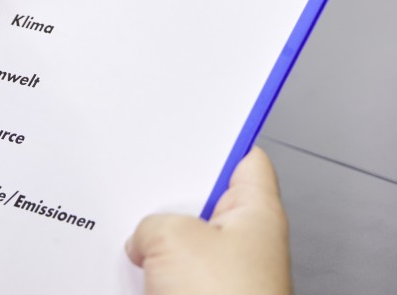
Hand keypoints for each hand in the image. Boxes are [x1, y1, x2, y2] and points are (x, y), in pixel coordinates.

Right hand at [127, 147, 290, 294]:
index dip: (223, 142)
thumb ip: (154, 222)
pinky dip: (157, 272)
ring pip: (186, 244)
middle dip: (174, 200)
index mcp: (258, 214)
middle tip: (152, 196)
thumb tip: (144, 238)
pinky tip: (143, 273)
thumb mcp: (173, 237)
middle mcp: (248, 244)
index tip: (201, 127)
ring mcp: (228, 274)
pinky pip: (175, 274)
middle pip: (207, 203)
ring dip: (161, 243)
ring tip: (144, 245)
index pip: (247, 161)